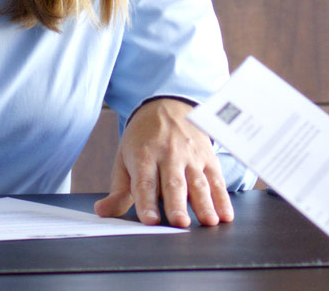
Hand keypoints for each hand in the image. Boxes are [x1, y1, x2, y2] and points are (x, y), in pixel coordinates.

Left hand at [92, 97, 231, 227]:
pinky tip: (226, 214)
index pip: (145, 182)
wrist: (167, 106)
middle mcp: (169, 155)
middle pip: (173, 183)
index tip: (151, 221)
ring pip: (198, 182)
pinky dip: (223, 197)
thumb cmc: (143, 140)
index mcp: (144, 155)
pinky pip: (216, 179)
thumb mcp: (125, 160)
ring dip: (205, 203)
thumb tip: (102, 212)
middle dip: (177, 204)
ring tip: (209, 221)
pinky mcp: (208, 157)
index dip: (147, 202)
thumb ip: (118, 191)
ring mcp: (191, 156)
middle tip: (181, 223)